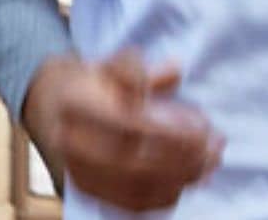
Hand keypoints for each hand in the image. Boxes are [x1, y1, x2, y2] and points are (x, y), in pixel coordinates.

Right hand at [24, 53, 222, 211]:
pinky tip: (187, 182)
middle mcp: (70, 143)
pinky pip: (131, 204)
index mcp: (74, 104)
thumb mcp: (111, 64)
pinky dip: (165, 196)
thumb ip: (139, 68)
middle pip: (134, 162)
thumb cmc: (91, 83)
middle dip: (183, 158)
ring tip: (209, 163)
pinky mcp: (89, 190)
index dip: (169, 131)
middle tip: (215, 147)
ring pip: (135, 187)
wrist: (52, 105)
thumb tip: (174, 71)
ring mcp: (78, 171)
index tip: (203, 125)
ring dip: (181, 179)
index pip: (127, 125)